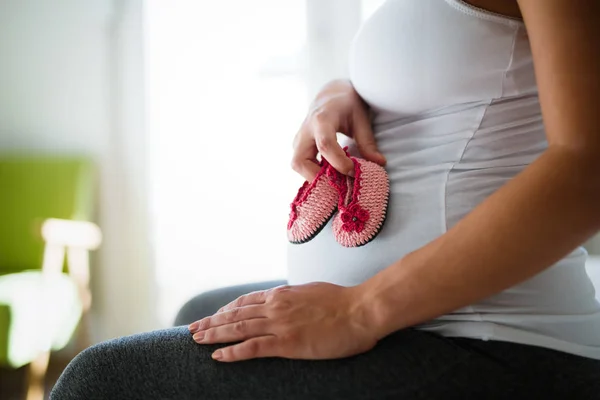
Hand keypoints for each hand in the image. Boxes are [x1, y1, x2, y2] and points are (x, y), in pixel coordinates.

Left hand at [187, 282, 377, 361]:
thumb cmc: (343, 302)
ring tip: (197, 340)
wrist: (360, 310)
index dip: (226, 309)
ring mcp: (278, 323)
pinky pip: (252, 347)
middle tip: (193, 328)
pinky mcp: (286, 342)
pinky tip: (218, 356)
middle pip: (235, 314)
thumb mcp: (313, 292)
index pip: (245, 301)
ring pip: (237, 328)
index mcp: (282, 294)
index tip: (213, 315)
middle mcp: (275, 306)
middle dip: (211, 322)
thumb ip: (296, 298)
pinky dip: (232, 352)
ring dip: (214, 334)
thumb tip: (289, 301)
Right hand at [292, 79, 385, 181]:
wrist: (331, 93)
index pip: (325, 145)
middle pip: (300, 161)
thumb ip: (368, 142)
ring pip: (297, 165)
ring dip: (314, 177)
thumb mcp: (361, 119)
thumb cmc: (347, 103)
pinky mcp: (299, 146)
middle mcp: (305, 130)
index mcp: (322, 119)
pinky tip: (331, 174)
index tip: (354, 171)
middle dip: (317, 177)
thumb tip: (380, 163)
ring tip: (336, 179)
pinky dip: (314, 173)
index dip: (339, 162)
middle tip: (338, 182)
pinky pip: (302, 164)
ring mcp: (299, 139)